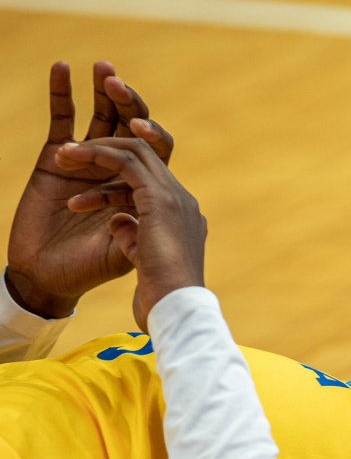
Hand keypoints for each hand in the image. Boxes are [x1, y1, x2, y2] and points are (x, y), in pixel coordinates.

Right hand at [6, 61, 173, 317]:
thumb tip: (145, 208)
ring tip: (103, 69)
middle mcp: (120, 173)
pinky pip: (62, 120)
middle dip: (129, 104)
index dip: (151, 135)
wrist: (49, 278)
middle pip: (132, 128)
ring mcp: (88, 164)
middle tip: (117, 85)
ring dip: (105, 93)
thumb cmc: (89, 269)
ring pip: (102, 118)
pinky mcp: (55, 160)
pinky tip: (63, 69)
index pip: (155, 152)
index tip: (140, 129)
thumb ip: (138, 231)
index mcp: (143, 191)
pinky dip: (62, 94)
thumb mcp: (124, 253)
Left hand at [54, 136, 206, 331]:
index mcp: (182, 218)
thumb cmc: (160, 297)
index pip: (152, 180)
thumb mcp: (141, 260)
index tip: (89, 176)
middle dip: (106, 149)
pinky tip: (67, 160)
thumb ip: (131, 236)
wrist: (175, 309)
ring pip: (137, 152)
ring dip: (94, 149)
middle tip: (68, 154)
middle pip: (148, 156)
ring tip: (59, 157)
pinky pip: (126, 162)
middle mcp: (183, 202)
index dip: (120, 174)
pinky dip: (95, 155)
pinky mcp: (159, 199)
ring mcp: (175, 197)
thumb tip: (116, 220)